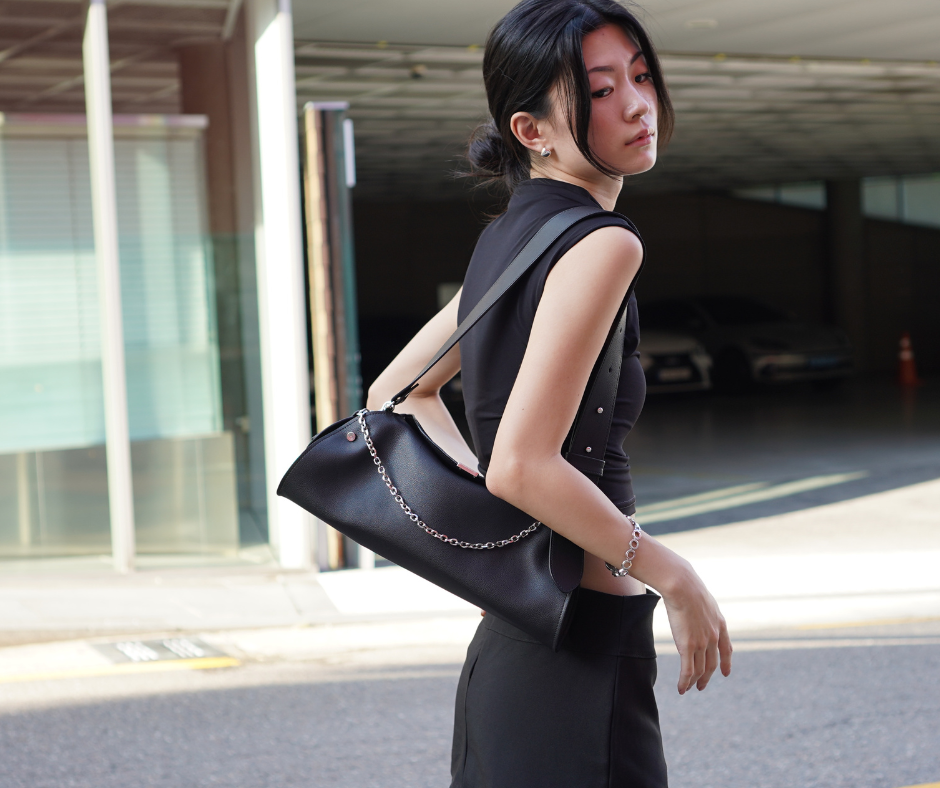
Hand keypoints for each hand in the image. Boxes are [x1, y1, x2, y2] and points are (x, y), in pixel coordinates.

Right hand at [662, 567, 731, 693]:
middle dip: (707, 677)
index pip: (726, 649)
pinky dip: (685, 682)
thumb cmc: (688, 587)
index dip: (726, 663)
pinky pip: (687, 670)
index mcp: (720, 624)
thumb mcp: (703, 598)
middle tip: (701, 686)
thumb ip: (703, 608)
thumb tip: (694, 603)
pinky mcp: (688, 646)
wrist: (683, 587)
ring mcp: (702, 643)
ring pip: (699, 670)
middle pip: (712, 663)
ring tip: (689, 689)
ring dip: (694, 682)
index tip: (725, 673)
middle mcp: (714, 637)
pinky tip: (681, 689)